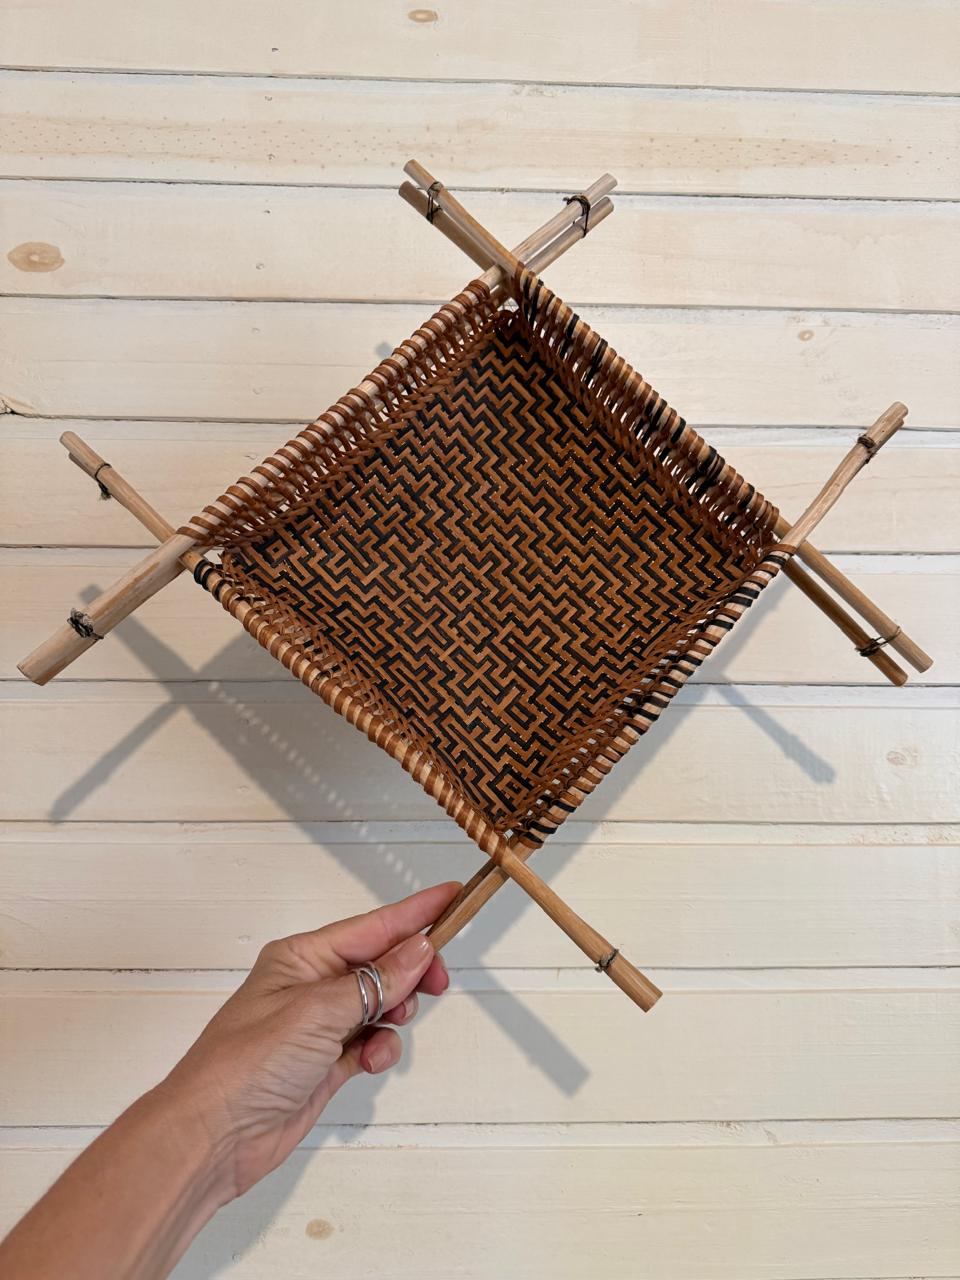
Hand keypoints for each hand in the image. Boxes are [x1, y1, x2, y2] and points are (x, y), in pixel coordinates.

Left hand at [156, 880, 460, 1198]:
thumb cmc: (245, 1063)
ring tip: (393, 1025)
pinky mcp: (324, 1063)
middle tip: (438, 981)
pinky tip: (372, 1060)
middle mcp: (310, 986)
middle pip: (380, 965)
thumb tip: (417, 950)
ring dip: (395, 1014)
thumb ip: (374, 981)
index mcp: (301, 957)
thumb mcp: (318, 1011)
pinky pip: (370, 1043)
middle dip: (411, 971)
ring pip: (380, 1005)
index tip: (452, 895)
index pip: (371, 926)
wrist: (214, 1135)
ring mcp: (317, 1026)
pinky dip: (380, 1049)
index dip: (415, 912)